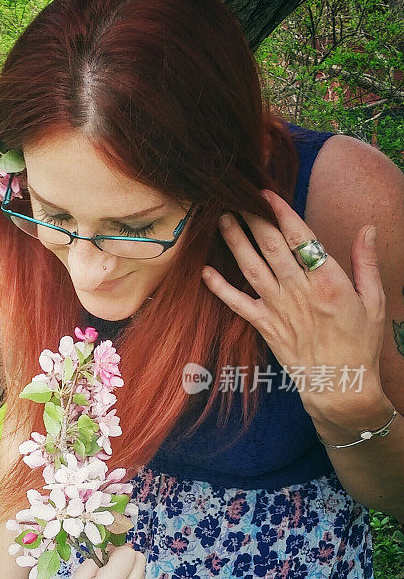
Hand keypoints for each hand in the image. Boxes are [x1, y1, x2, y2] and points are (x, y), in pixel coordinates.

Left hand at [202, 190, 388, 427]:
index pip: (301, 238)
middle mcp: (299, 291)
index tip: (267, 194)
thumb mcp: (374, 300)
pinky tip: (205, 270)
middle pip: (271, 247)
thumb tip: (368, 228)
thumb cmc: (360, 343)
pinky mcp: (264, 327)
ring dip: (234, 242)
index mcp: (328, 281)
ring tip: (221, 220)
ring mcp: (278, 309)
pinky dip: (219, 287)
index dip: (281, 213)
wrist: (340, 384)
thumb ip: (366, 263)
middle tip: (236, 197)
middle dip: (252, 219)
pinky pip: (237, 304)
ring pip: (251, 268)